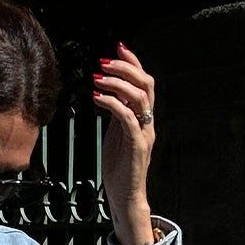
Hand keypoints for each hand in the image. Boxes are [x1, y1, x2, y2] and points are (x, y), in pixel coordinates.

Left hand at [92, 41, 157, 244]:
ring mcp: (144, 133)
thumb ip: (116, 115)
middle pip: (146, 84)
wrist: (125, 196)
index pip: (144, 83)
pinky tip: (96, 98)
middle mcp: (147, 122)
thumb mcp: (116, 134)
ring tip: (97, 78)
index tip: (119, 48)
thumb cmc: (119, 169)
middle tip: (104, 62)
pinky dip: (111, 103)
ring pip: (140, 97)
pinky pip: (127, 117)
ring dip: (117, 83)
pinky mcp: (137, 145)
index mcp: (143, 118)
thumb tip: (107, 95)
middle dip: (126, 67)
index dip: (133, 63)